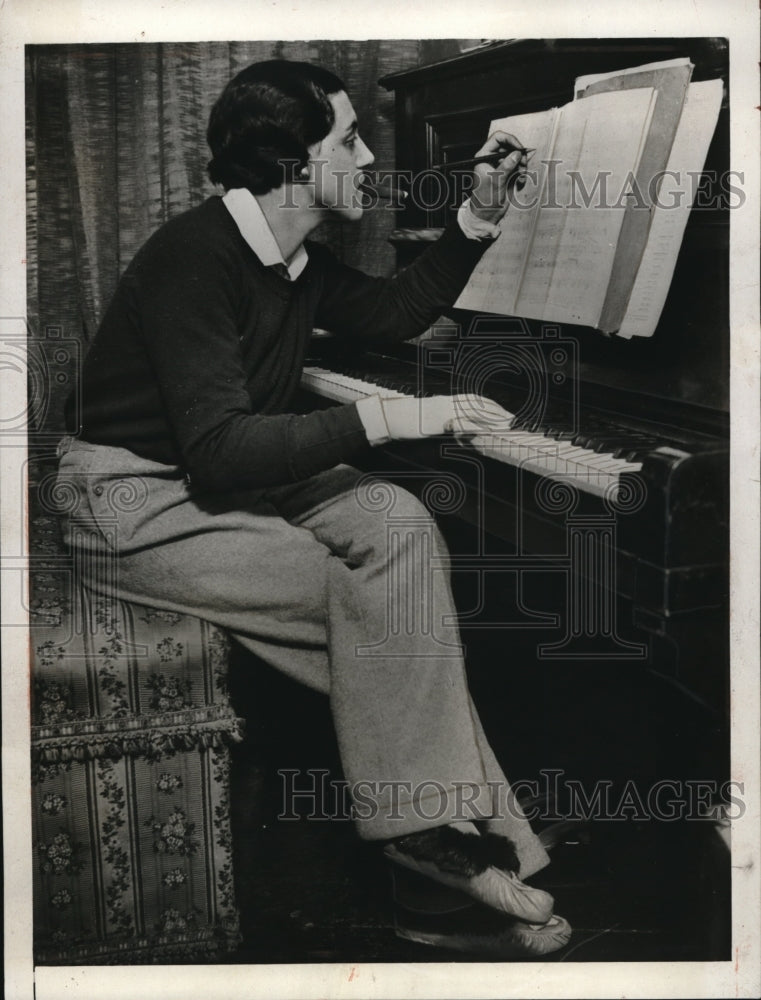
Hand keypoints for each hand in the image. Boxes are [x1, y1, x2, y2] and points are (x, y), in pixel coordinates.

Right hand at [380, 394, 513, 440]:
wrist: (390, 418)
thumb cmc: (407, 422)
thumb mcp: (429, 422)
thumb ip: (446, 425)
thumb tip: (461, 433)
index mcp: (445, 401)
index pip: (472, 400)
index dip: (490, 405)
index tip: (503, 412)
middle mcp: (446, 402)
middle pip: (477, 403)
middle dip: (496, 410)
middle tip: (512, 418)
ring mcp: (443, 410)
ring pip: (473, 411)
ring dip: (491, 418)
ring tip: (505, 424)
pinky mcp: (438, 420)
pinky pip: (462, 423)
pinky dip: (476, 427)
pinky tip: (486, 432)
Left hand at [469, 130, 527, 225]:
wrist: (487, 215)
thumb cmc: (485, 199)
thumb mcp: (495, 180)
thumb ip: (506, 166)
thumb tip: (517, 154)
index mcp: (483, 156)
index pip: (498, 138)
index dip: (510, 140)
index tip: (520, 149)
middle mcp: (492, 159)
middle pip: (510, 146)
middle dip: (519, 155)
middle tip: (523, 165)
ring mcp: (501, 166)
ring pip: (516, 157)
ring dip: (522, 165)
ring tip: (521, 176)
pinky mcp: (507, 174)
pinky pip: (518, 167)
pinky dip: (522, 173)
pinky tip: (520, 181)